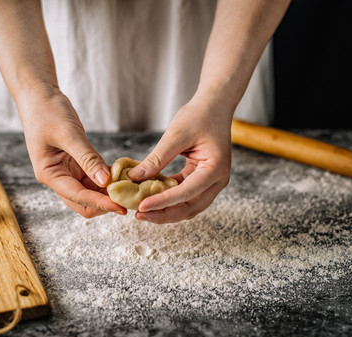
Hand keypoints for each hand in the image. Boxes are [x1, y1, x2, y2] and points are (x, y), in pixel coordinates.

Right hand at [17, 88, 126, 217]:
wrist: (38, 96)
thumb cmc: (47, 112)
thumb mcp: (69, 134)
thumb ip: (88, 158)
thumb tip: (105, 181)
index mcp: (49, 174)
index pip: (78, 196)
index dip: (101, 203)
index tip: (121, 207)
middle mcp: (57, 177)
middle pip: (83, 202)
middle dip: (104, 204)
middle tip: (128, 200)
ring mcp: (67, 172)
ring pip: (90, 192)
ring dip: (107, 193)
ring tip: (129, 190)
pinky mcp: (76, 164)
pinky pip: (93, 178)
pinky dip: (107, 179)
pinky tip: (122, 177)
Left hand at [128, 92, 231, 223]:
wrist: (214, 106)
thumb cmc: (199, 116)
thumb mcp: (175, 135)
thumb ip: (156, 159)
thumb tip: (134, 178)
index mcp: (215, 169)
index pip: (187, 192)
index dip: (163, 201)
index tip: (142, 206)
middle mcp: (217, 180)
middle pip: (190, 207)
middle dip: (164, 214)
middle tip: (139, 215)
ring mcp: (212, 182)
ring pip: (188, 206)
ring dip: (166, 211)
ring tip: (143, 212)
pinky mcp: (203, 180)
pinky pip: (186, 196)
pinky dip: (169, 200)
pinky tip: (151, 199)